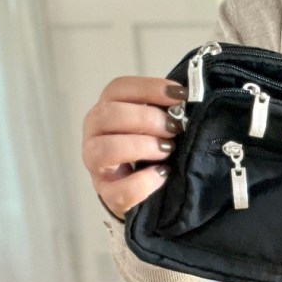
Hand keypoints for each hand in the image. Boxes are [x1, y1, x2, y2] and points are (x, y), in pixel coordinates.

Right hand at [81, 77, 186, 219]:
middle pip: (108, 115)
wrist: (143, 190)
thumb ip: (166, 112)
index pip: (118, 89)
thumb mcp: (157, 125)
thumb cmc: (151, 148)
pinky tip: (162, 174)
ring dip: (141, 146)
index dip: (149, 88)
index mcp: (107, 109)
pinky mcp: (107, 194)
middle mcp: (95, 134)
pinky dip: (144, 182)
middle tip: (174, 127)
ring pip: (105, 149)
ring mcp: (97, 165)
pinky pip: (120, 190)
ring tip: (167, 149)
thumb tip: (186, 103)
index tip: (180, 95)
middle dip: (146, 118)